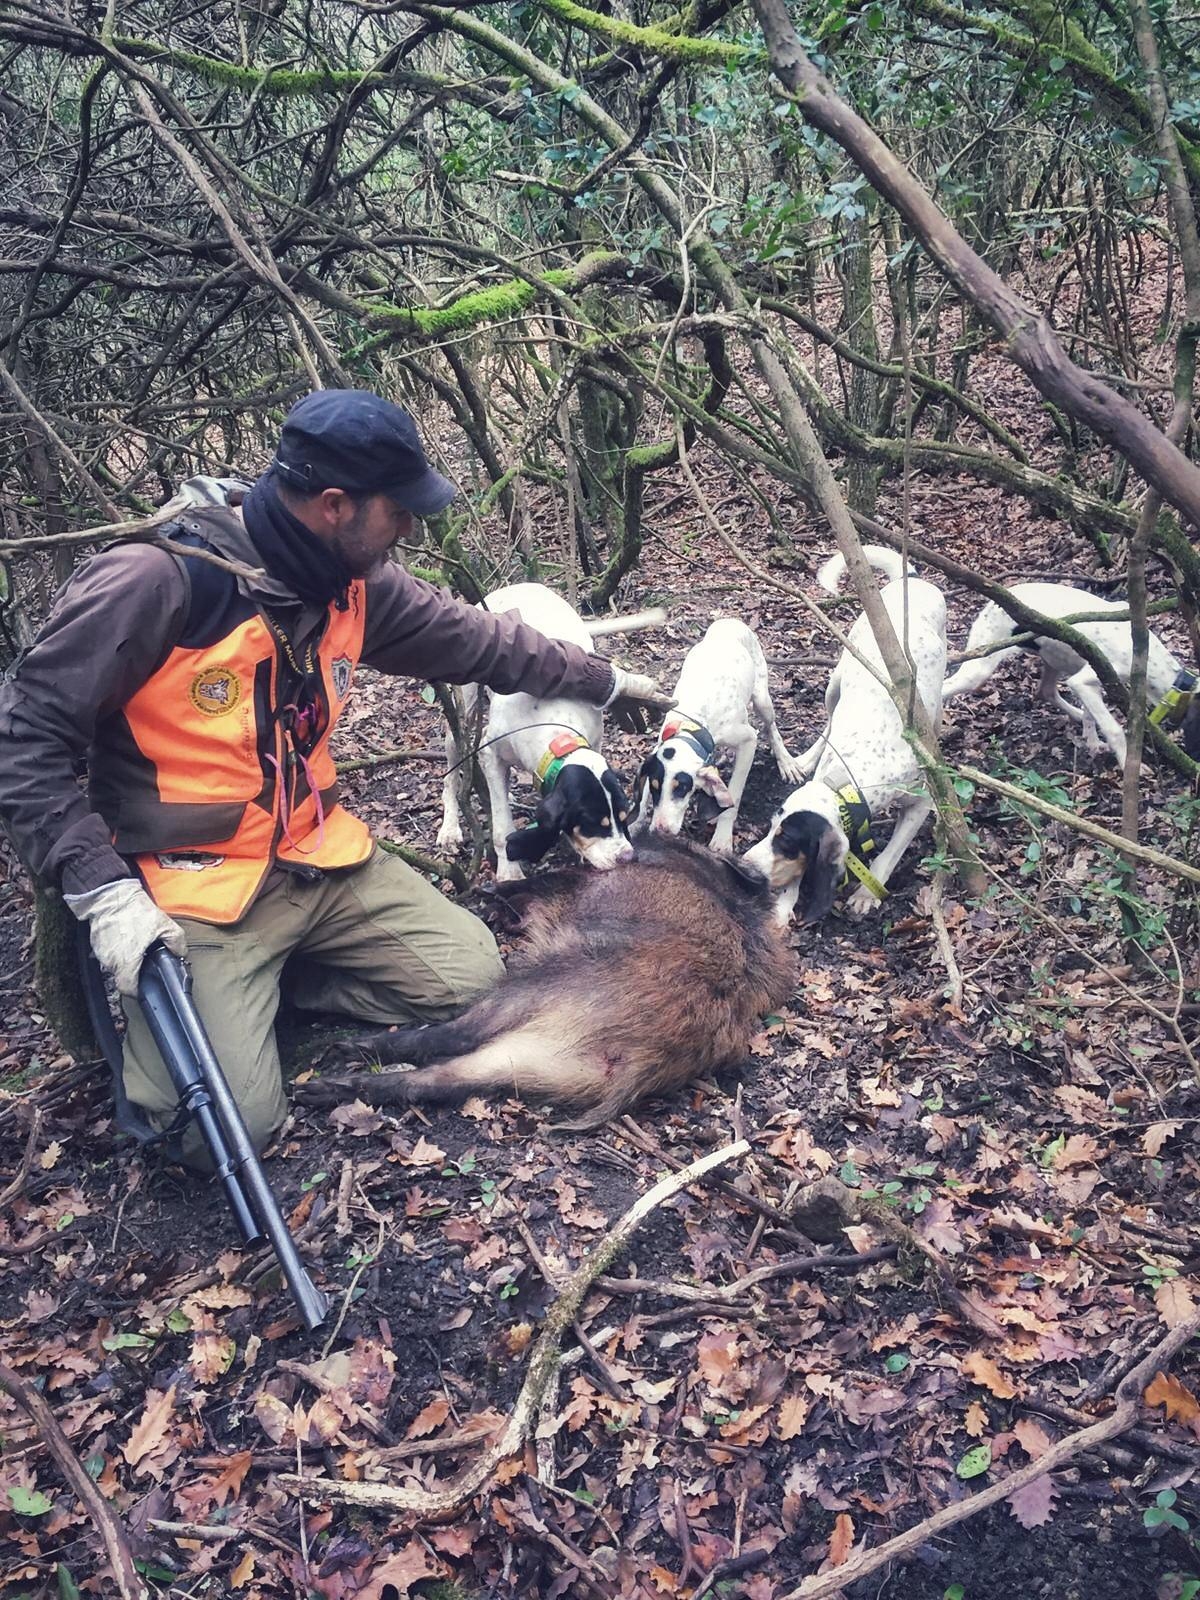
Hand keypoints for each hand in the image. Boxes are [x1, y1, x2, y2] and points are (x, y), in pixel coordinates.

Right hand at [64, 879, 187, 995]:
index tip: (145, 986)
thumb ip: (176, 942)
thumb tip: (180, 953)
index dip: (138, 991)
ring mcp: (101, 952)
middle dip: (135, 972)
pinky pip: (108, 954)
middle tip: (145, 961)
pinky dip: (117, 950)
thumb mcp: (164, 925)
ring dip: (126, 960)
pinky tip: (126, 938)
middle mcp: (110, 961)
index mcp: (126, 961)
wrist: (110, 894)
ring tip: (136, 946)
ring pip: (115, 965)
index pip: (128, 989)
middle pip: (122, 977)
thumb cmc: (134, 910)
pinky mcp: (96, 943)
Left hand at [605, 667, 675, 734]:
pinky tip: (631, 731)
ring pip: (635, 713)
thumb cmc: (634, 689)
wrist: (611, 687)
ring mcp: (626, 700)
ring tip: (642, 731)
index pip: (657, 698)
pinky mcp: (616, 706)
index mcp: (647, 688)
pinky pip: (623, 717)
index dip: (661, 707)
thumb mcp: (651, 696)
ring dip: (639, 723)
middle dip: (650, 716)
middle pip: (647, 707)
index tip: (663, 716)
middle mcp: (637, 694)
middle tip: (653, 725)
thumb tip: (677, 703)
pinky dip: (627, 725)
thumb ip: (663, 701)